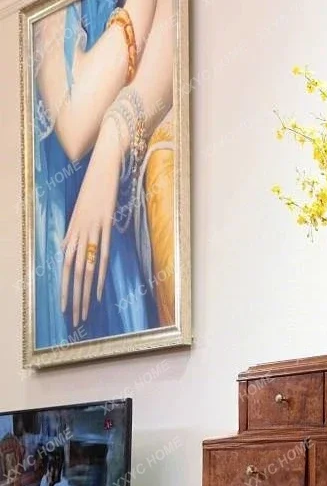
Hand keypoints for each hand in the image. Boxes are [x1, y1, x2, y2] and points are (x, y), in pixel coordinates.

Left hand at [60, 119, 121, 325]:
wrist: (102, 164)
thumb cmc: (92, 189)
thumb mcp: (78, 213)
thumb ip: (72, 233)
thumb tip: (64, 248)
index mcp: (71, 232)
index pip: (63, 268)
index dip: (63, 289)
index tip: (63, 309)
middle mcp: (77, 233)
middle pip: (72, 274)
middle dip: (72, 299)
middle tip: (73, 320)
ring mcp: (91, 230)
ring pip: (84, 269)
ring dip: (84, 294)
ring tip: (85, 313)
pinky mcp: (105, 224)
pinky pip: (101, 254)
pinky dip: (99, 275)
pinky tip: (98, 292)